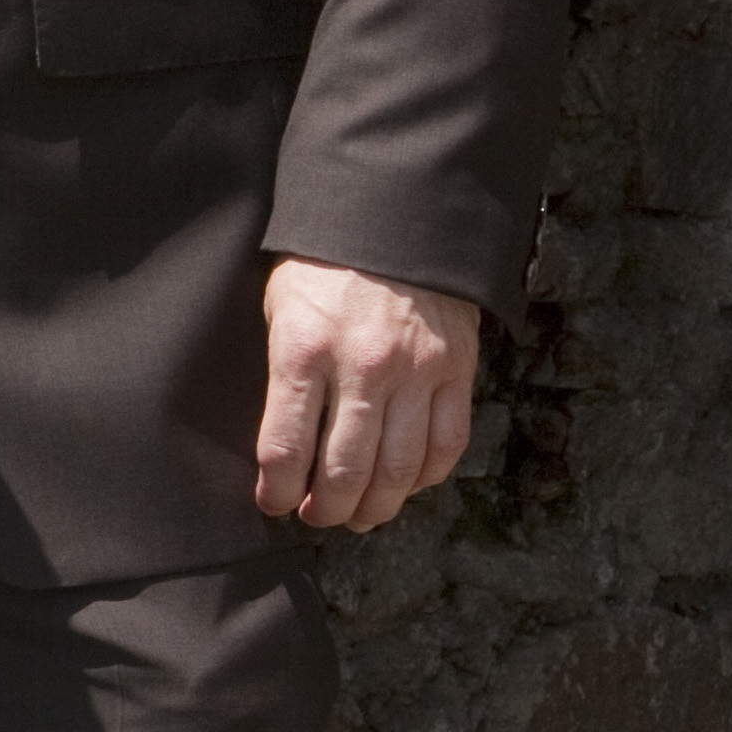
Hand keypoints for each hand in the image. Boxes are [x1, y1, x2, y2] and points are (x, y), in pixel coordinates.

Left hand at [254, 259, 477, 531]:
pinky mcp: (456, 370)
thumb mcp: (282, 308)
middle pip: (346, 471)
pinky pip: (447, 445)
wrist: (396, 215)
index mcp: (304, 349)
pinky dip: (427, 477)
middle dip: (327, 510)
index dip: (277, 493)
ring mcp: (416, 370)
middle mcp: (363, 366)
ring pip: (400, 470)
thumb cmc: (326, 266)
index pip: (284, 449)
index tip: (274, 503)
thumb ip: (282, 375)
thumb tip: (278, 450)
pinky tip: (406, 482)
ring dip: (377, 506)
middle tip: (318, 515)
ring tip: (359, 514)